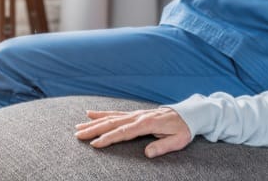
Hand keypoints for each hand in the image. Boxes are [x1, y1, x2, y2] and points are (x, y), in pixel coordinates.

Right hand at [74, 108, 191, 156]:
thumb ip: (163, 147)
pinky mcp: (136, 114)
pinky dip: (103, 114)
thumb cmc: (184, 129)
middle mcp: (139, 117)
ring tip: (78, 127)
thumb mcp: (178, 140)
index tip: (95, 144)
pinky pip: (116, 113)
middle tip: (78, 135)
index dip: (109, 138)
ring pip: (112, 118)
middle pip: (113, 123)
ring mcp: (136, 114)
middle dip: (95, 129)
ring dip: (94, 122)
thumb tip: (147, 153)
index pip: (124, 132)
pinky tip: (91, 114)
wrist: (189, 114)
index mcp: (147, 123)